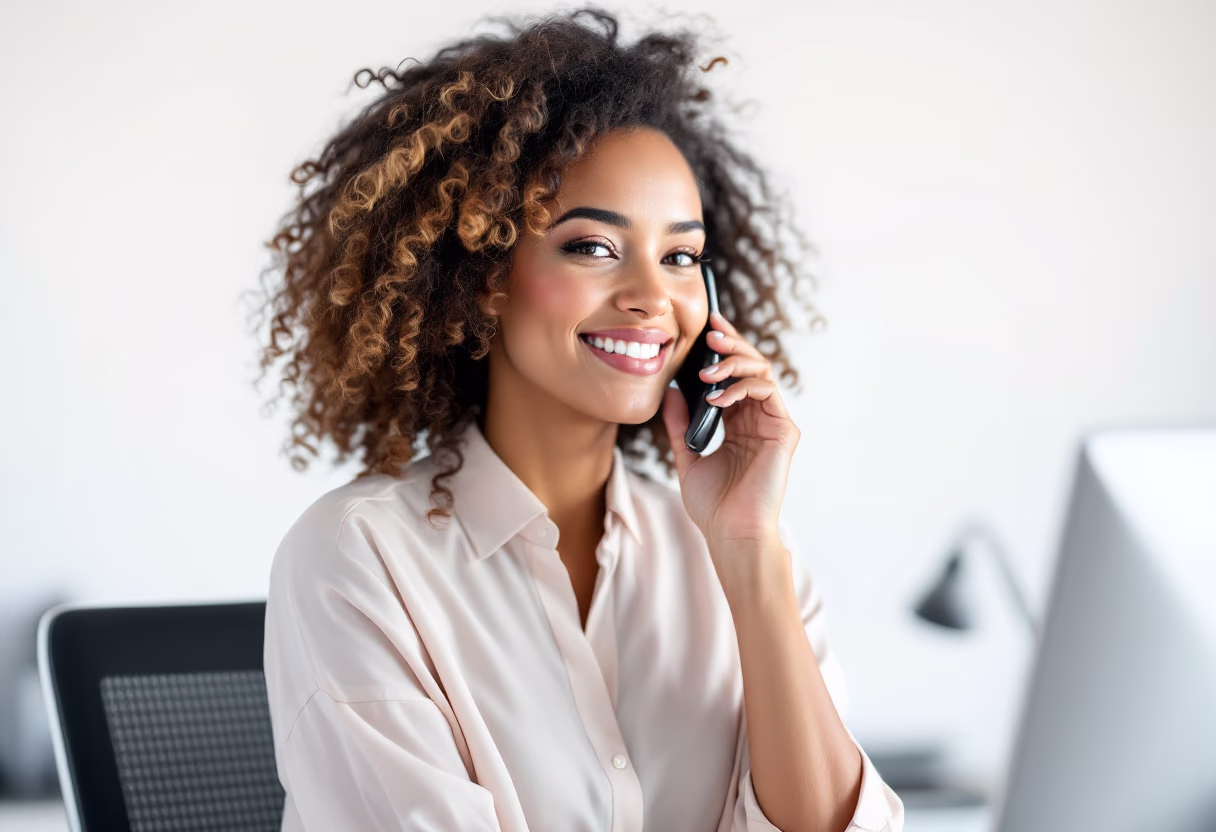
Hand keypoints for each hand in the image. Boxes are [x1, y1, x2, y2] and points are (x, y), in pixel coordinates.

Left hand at [661, 311, 799, 558]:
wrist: (730, 532)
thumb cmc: (712, 504)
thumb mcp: (686, 456)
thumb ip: (679, 423)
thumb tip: (669, 389)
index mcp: (738, 422)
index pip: (733, 375)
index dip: (723, 348)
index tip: (707, 326)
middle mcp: (759, 418)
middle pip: (751, 365)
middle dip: (731, 344)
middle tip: (710, 333)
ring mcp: (774, 423)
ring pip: (762, 372)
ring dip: (734, 362)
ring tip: (707, 371)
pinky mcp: (785, 431)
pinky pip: (767, 392)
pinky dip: (741, 387)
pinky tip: (716, 398)